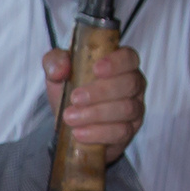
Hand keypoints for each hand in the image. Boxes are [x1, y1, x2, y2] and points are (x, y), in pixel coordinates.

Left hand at [42, 44, 145, 161]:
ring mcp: (135, 109)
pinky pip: (121, 132)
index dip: (116, 63)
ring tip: (71, 117)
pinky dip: (98, 133)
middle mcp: (133, 85)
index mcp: (121, 65)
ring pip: (126, 109)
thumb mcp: (57, 73)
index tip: (96, 70)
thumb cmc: (71, 91)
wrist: (69, 123)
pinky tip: (79, 133)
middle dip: (101, 92)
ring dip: (96, 114)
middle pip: (129, 84)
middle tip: (75, 98)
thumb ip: (55, 62)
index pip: (128, 57)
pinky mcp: (128, 132)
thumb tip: (60, 68)